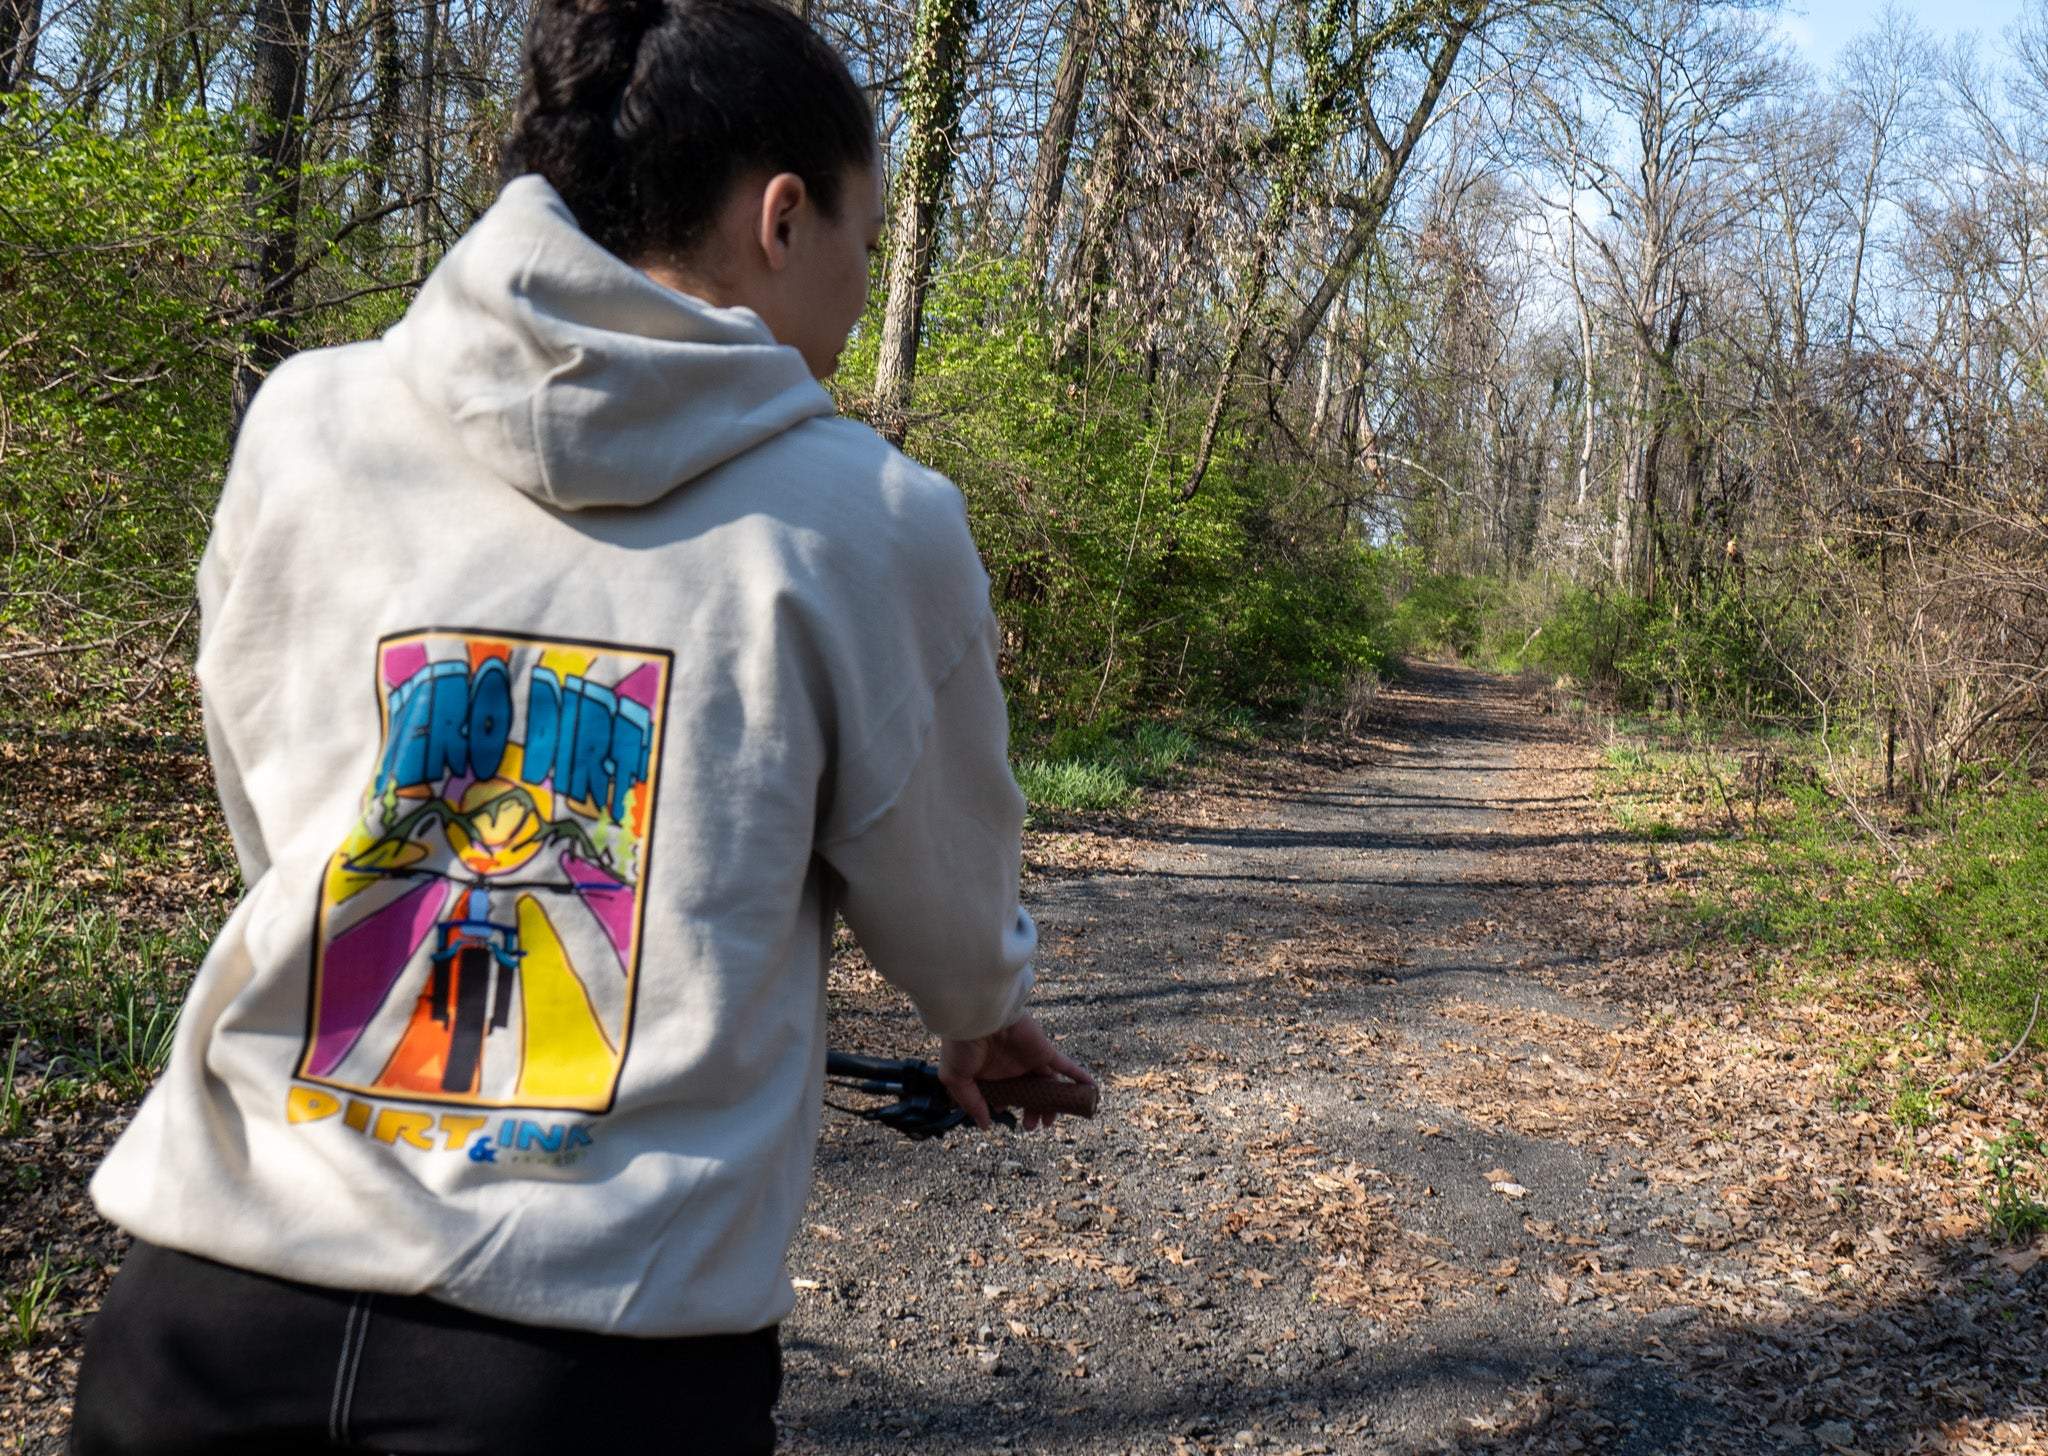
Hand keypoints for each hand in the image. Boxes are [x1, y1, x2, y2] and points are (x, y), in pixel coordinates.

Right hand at [938, 1014, 1094, 1131]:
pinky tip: (1089, 1089)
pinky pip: (1066, 1066)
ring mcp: (1030, 1060)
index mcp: (990, 1073)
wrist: (978, 1016)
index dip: (1008, 1107)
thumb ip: (971, 1103)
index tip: (1006, 1115)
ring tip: (1048, 1122)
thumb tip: (985, 1125)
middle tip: (1031, 1127)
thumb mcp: (955, 1079)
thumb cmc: (961, 1045)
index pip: (1005, 1095)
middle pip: (1029, 1094)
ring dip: (1053, 1104)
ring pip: (1047, 1086)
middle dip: (1032, 1112)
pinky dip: (1078, 1077)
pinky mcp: (1045, 1051)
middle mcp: (1012, 1068)